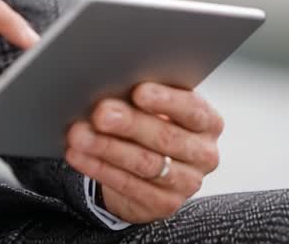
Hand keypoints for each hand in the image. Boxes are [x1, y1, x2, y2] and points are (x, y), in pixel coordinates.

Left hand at [65, 83, 223, 224]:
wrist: (150, 169)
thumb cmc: (153, 125)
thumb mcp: (157, 108)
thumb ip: (145, 97)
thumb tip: (114, 84)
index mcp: (208, 122)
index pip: (192, 110)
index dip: (166, 101)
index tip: (139, 91)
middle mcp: (204, 154)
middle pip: (166, 137)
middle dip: (130, 124)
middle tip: (101, 113)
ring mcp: (187, 182)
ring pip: (145, 163)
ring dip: (108, 147)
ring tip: (80, 134)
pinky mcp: (165, 204)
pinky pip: (129, 185)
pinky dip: (99, 168)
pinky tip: (80, 155)